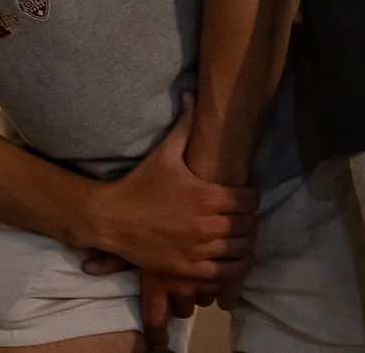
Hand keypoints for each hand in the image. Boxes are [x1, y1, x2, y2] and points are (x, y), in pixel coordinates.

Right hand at [71, 95, 257, 285]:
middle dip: (249, 219)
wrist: (112, 219)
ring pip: (241, 250)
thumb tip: (192, 93)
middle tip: (243, 214)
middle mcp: (207, 225)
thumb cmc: (140, 184)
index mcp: (206, 196)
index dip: (252, 195)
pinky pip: (226, 272)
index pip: (248, 200)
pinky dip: (234, 265)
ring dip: (245, 242)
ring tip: (241, 235)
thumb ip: (185, 125)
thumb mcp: (164, 154)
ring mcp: (199, 250)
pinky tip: (232, 257)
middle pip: (248, 225)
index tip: (246, 194)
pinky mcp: (190, 270)